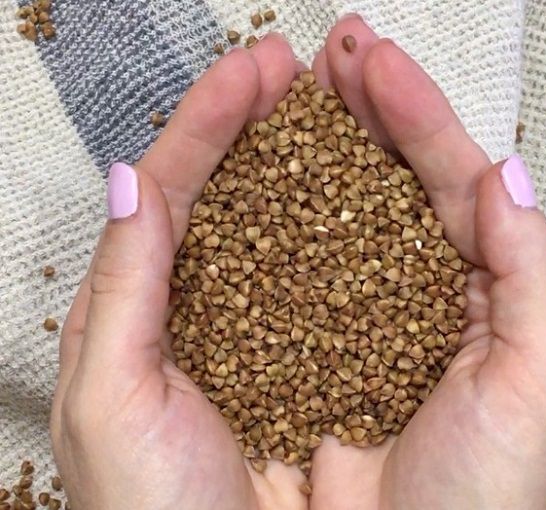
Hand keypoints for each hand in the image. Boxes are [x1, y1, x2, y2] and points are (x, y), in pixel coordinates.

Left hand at [50, 35, 309, 509]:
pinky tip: (376, 195)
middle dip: (266, 123)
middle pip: (239, 193)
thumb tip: (128, 179)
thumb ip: (121, 288)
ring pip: (293, 227)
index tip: (256, 70)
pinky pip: (341, 282)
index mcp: (147, 308)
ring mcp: (275, 329)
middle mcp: (214, 309)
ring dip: (315, 164)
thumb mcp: (112, 400)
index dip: (212, 121)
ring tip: (343, 109)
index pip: (174, 189)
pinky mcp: (326, 361)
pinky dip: (356, 233)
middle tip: (301, 68)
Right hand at [305, 16, 545, 509]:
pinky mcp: (301, 345)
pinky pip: (285, 268)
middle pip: (388, 181)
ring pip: (334, 213)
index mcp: (479, 292)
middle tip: (334, 52)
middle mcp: (414, 294)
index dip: (417, 116)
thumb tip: (505, 173)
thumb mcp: (537, 385)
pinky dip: (271, 216)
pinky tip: (256, 172)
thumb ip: (534, 275)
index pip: (449, 182)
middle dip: (364, 111)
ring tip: (295, 86)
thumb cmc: (487, 502)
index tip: (376, 63)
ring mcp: (354, 315)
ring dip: (317, 147)